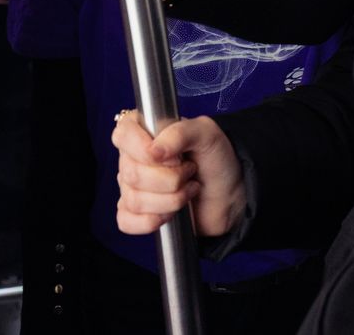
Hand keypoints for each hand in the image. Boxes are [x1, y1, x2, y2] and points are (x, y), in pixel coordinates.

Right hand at [114, 113, 246, 237]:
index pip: (122, 135)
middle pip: (132, 174)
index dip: (145, 150)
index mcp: (144, 131)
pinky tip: (170, 214)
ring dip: (170, 200)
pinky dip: (152, 221)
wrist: (230, 193)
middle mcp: (133, 158)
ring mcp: (132, 187)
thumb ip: (180, 132)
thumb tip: (153, 150)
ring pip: (133, 200)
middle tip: (190, 171)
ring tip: (188, 189)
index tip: (174, 157)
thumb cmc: (217, 159)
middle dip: (170, 179)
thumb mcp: (207, 134)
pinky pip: (127, 222)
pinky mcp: (136, 213)